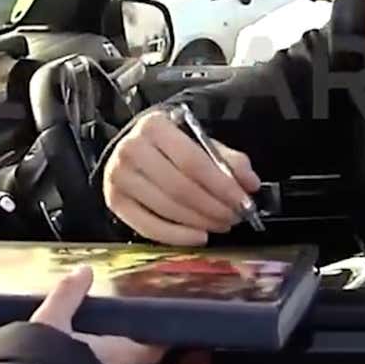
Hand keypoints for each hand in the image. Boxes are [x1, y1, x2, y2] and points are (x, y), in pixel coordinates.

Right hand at [31, 266, 165, 363]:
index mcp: (115, 354)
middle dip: (112, 353)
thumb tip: (83, 271)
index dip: (153, 342)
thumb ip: (69, 294)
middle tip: (98, 340)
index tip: (159, 335)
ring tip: (74, 357)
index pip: (148, 350)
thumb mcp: (52, 319)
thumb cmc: (47, 360)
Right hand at [102, 110, 260, 245]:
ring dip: (200, 222)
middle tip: (235, 218)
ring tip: (221, 225)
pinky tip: (199, 237)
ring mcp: (118, 177)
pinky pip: (148, 227)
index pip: (193, 162)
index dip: (222, 186)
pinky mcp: (113, 201)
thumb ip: (229, 160)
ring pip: (166, 209)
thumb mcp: (200, 142)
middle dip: (213, 208)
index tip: (243, 202)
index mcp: (154, 126)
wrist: (133, 148)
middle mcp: (131, 149)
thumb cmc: (170, 145)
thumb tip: (251, 184)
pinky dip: (177, 237)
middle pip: (180, 188)